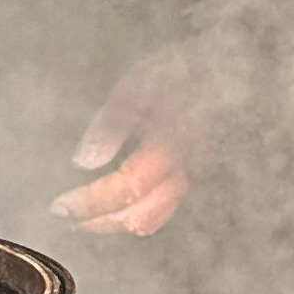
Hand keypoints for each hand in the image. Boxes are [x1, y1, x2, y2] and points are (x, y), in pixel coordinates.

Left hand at [52, 59, 192, 237]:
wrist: (232, 70)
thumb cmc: (183, 70)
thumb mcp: (137, 86)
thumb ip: (110, 126)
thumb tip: (83, 163)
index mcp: (168, 147)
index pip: (125, 189)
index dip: (91, 203)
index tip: (61, 207)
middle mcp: (185, 171)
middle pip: (141, 216)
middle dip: (101, 223)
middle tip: (69, 218)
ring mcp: (195, 177)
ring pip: (155, 217)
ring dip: (117, 223)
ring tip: (88, 218)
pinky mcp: (197, 176)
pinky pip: (165, 207)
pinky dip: (137, 214)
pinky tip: (118, 207)